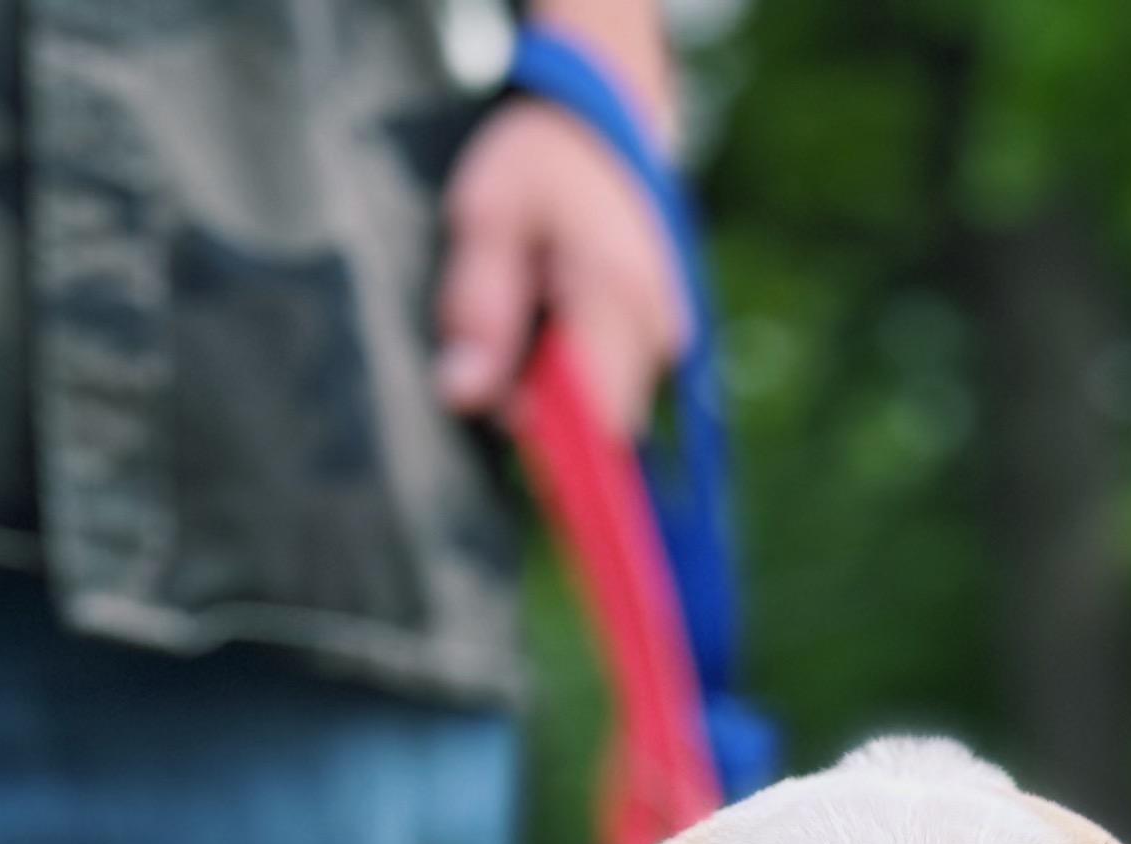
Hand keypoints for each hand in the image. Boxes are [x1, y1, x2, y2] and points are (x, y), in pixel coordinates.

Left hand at [434, 96, 689, 437]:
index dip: (544, 442)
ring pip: (604, 410)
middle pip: (597, 427)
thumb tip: (464, 393)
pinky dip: (576, 370)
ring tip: (529, 312)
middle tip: (500, 346)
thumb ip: (478, 306)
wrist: (607, 116)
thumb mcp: (487, 213)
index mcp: (615, 297)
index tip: (501, 407)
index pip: (592, 424)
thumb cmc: (543, 158)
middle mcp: (656, 328)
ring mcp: (666, 336)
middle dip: (542, 410)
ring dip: (556, 388)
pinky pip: (613, 384)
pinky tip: (554, 318)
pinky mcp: (661, 338)